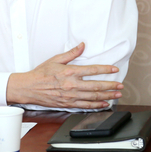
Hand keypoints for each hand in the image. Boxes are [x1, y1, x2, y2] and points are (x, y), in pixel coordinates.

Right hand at [6, 42, 122, 108]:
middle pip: (96, 86)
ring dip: (107, 96)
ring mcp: (71, 96)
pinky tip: (104, 104)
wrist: (29, 88)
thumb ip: (71, 53)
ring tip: (117, 95)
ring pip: (93, 97)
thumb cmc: (41, 74)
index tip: (115, 69)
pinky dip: (96, 105)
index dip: (105, 70)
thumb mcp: (55, 59)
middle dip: (111, 86)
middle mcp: (72, 85)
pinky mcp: (68, 104)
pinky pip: (85, 105)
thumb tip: (82, 45)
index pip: (92, 70)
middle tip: (121, 86)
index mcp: (70, 72)